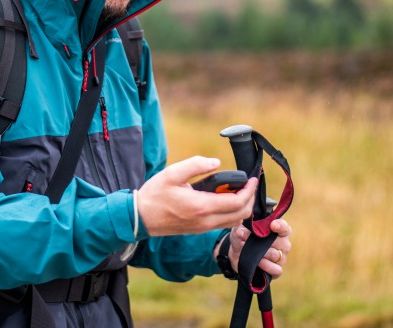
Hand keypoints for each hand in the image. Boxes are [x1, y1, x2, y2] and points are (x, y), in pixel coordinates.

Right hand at [137, 156, 257, 236]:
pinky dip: (232, 213)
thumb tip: (216, 162)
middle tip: (248, 184)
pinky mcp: (200, 230)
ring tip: (239, 190)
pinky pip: (224, 224)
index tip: (252, 179)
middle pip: (241, 214)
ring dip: (242, 207)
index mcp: (202, 206)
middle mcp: (206, 221)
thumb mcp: (173, 173)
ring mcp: (203, 228)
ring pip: (234, 221)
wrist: (141, 217)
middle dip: (249, 199)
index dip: (249, 190)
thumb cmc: (155, 194)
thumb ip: (196, 165)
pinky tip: (226, 199)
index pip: (237, 202)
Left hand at [221, 219, 291, 279]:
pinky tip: (257, 262)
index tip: (272, 225)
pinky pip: (276, 269)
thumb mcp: (241, 228)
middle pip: (281, 242)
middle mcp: (283, 244)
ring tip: (247, 249)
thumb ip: (243, 228)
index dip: (280, 226)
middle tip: (245, 237)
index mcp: (279, 230)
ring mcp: (282, 258)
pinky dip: (266, 265)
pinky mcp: (277, 270)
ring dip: (259, 252)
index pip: (284, 228)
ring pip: (275, 255)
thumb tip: (240, 232)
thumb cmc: (244, 236)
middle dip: (262, 240)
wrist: (237, 253)